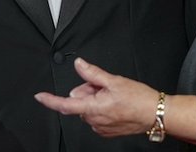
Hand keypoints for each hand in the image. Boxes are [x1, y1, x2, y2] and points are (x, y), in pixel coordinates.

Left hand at [34, 58, 159, 137]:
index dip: (50, 100)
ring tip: (113, 95)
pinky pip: (97, 117)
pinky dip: (101, 108)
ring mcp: (100, 128)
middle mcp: (94, 121)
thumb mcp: (114, 80)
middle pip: (80, 102)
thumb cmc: (139, 99)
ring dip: (95, 99)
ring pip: (89, 109)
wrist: (155, 113)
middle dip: (87, 91)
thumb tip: (78, 64)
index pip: (65, 105)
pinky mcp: (107, 131)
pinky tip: (115, 104)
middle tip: (104, 85)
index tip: (40, 96)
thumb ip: (92, 73)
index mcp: (93, 108)